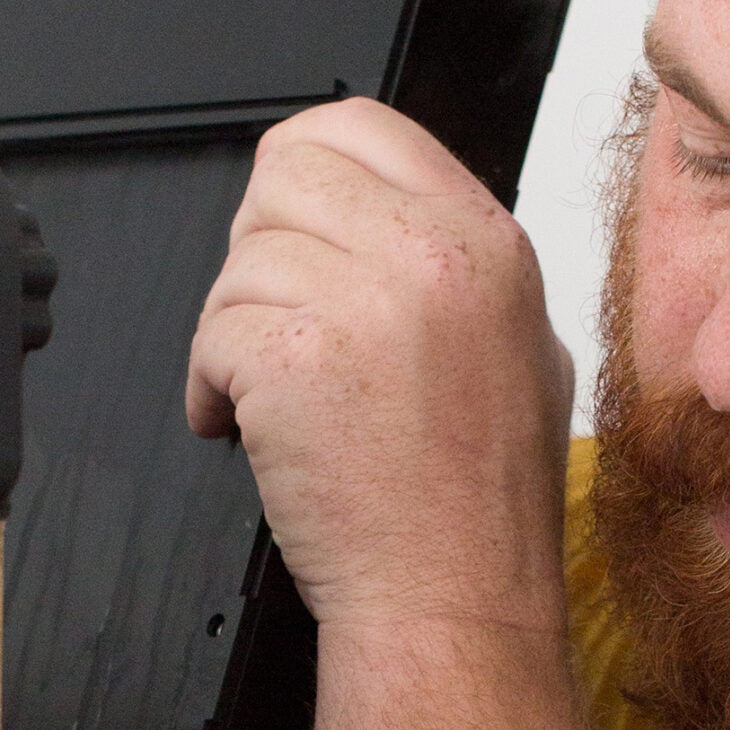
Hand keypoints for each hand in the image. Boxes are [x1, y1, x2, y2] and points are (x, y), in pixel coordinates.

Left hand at [186, 99, 574, 633]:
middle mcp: (435, 255)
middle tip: (281, 322)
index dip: (301, 173)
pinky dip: (210, 390)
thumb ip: (450, 265)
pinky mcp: (297, 360)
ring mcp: (367, 302)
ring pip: (240, 262)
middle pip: (282, 174)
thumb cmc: (479, 504)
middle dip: (259, 250)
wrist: (458, 603)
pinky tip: (250, 432)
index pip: (358, 126)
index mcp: (488, 240)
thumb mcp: (518, 346)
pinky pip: (211, 334)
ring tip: (276, 400)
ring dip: (234, 333)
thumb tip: (371, 217)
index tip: (291, 228)